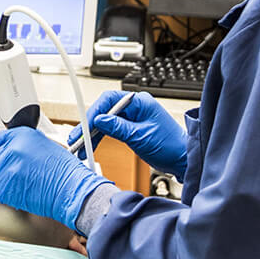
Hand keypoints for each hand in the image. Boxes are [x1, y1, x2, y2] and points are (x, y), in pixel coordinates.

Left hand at [0, 128, 111, 230]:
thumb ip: (27, 147)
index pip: (1, 140)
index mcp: (23, 134)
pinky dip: (0, 194)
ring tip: (22, 186)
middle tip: (22, 177)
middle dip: (5, 169)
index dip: (5, 152)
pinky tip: (15, 194)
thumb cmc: (66, 173)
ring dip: (3, 182)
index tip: (9, 160)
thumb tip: (17, 152)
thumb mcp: (47, 147)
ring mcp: (6, 166)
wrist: (71, 190)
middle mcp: (13, 147)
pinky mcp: (3, 185)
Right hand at [69, 91, 187, 181]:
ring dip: (92, 134)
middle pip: (104, 111)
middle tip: (76, 139)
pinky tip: (91, 146)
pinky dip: (100, 138)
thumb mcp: (141, 137)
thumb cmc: (170, 146)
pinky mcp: (131, 128)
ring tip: (81, 147)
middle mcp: (135, 107)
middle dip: (89, 126)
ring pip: (105, 122)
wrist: (183, 158)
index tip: (85, 126)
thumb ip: (118, 128)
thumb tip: (99, 120)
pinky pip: (111, 130)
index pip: (110, 100)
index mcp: (140, 102)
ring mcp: (132, 118)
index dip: (94, 112)